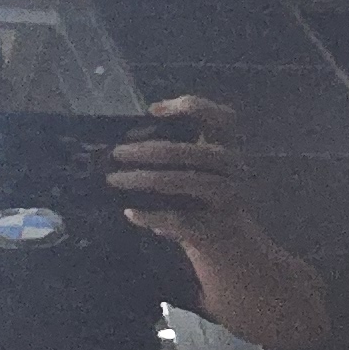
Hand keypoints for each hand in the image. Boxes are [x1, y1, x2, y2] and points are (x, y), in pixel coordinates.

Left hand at [110, 93, 261, 243]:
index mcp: (228, 147)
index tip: (152, 111)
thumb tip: (126, 144)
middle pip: (188, 151)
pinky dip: (150, 215)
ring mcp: (227, 197)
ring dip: (142, 179)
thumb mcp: (197, 169)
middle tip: (117, 153)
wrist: (228, 242)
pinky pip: (177, 218)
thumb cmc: (202, 197)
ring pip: (179, 182)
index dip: (189, 107)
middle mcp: (233, 168)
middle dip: (147, 150)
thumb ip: (175, 151)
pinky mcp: (215, 226)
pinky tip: (130, 213)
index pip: (222, 116)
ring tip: (114, 179)